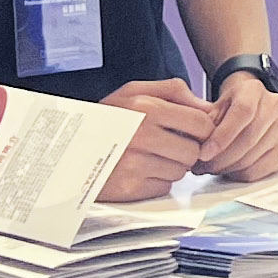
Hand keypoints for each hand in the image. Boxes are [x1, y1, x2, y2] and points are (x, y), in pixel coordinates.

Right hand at [96, 77, 212, 200]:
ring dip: (172, 166)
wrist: (70, 149)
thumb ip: (174, 91)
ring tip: (151, 156)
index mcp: (146, 107)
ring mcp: (136, 163)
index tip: (191, 131)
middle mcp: (142, 134)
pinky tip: (141, 170)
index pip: (201, 123)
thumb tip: (207, 108)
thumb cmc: (108, 118)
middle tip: (169, 145)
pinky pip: (165, 186)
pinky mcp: (132, 187)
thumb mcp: (134, 92)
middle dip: (187, 150)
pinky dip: (157, 181)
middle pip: (194, 151)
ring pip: (181, 171)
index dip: (202, 130)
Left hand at [195, 70, 277, 181]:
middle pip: (248, 139)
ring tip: (211, 168)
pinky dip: (240, 175)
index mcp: (253, 90)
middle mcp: (273, 106)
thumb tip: (196, 145)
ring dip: (228, 168)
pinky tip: (229, 170)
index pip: (243, 113)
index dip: (222, 136)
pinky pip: (261, 170)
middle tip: (202, 167)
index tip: (204, 153)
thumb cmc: (229, 107)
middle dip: (221, 158)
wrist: (250, 106)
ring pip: (253, 157)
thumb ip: (204, 121)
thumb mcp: (213, 106)